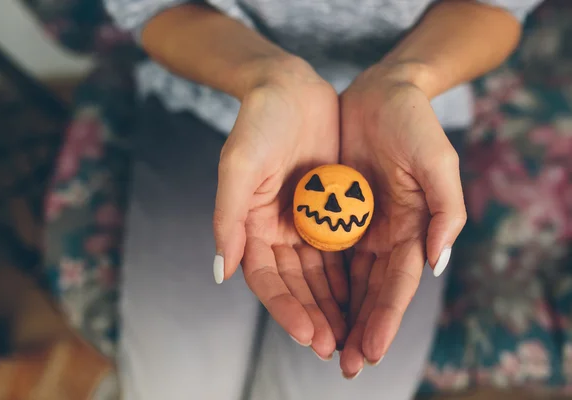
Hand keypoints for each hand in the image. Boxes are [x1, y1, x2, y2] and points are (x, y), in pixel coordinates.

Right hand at [213, 57, 347, 358]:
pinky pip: (343, 250)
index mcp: (250, 227)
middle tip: (337, 349)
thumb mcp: (238, 165)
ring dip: (335, 306)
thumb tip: (221, 273)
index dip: (286, 309)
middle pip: (296, 286)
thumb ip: (227, 217)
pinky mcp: (330, 210)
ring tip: (354, 337)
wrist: (289, 88)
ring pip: (321, 275)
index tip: (309, 334)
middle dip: (315, 318)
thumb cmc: (258, 123)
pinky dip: (352, 276)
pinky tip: (367, 299)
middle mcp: (277, 232)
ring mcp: (305, 222)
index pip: (267, 280)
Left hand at [338, 63, 466, 376]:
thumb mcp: (437, 159)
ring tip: (321, 345)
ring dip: (335, 314)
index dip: (386, 317)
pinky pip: (321, 253)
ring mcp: (358, 226)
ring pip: (345, 280)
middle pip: (370, 291)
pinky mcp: (332, 212)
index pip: (398, 283)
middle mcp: (385, 234)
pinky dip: (315, 281)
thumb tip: (437, 262)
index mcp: (413, 229)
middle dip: (359, 328)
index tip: (371, 350)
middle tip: (345, 364)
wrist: (380, 92)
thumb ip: (446, 210)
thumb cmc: (412, 122)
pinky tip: (304, 305)